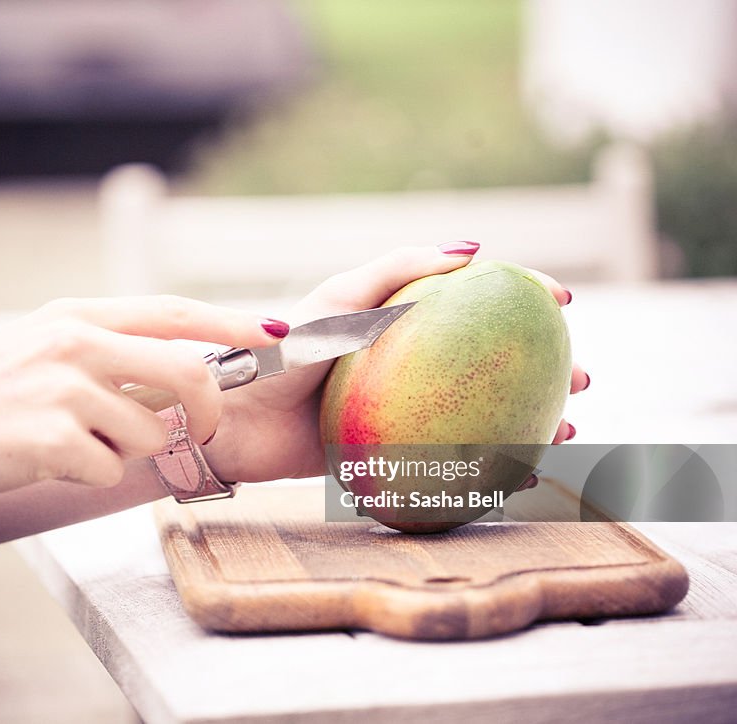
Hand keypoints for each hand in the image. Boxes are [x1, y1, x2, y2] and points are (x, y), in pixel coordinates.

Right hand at [0, 297, 287, 505]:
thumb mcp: (34, 348)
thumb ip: (100, 350)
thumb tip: (173, 371)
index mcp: (73, 317)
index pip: (172, 311)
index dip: (230, 321)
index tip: (275, 330)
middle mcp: (74, 344)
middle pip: (187, 373)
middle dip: (206, 411)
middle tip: (198, 433)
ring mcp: (64, 389)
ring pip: (150, 433)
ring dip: (127, 452)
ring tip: (74, 446)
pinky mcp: (54, 440)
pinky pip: (111, 470)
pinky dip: (93, 476)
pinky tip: (49, 464)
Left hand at [201, 245, 589, 482]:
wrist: (230, 421)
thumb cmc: (278, 356)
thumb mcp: (336, 302)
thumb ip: (396, 272)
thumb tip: (472, 249)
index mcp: (393, 324)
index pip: (471, 305)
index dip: (520, 301)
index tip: (562, 304)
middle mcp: (400, 368)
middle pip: (488, 365)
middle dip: (543, 369)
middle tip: (581, 376)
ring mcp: (395, 414)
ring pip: (478, 416)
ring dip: (530, 421)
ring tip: (568, 428)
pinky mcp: (381, 458)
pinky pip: (445, 464)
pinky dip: (485, 469)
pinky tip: (520, 474)